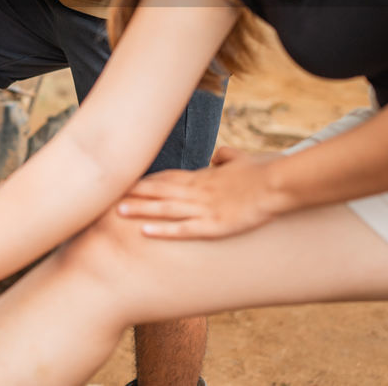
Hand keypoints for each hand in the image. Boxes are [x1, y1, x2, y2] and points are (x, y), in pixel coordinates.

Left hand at [116, 146, 282, 239]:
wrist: (279, 182)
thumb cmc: (263, 171)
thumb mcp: (241, 159)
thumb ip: (226, 156)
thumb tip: (217, 155)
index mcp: (203, 176)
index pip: (168, 178)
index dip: (146, 181)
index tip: (126, 182)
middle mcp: (198, 191)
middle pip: (159, 191)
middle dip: (134, 194)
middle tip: (108, 195)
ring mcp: (204, 208)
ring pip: (165, 208)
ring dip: (141, 210)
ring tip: (117, 212)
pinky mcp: (215, 225)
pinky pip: (184, 228)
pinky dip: (163, 230)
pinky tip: (145, 232)